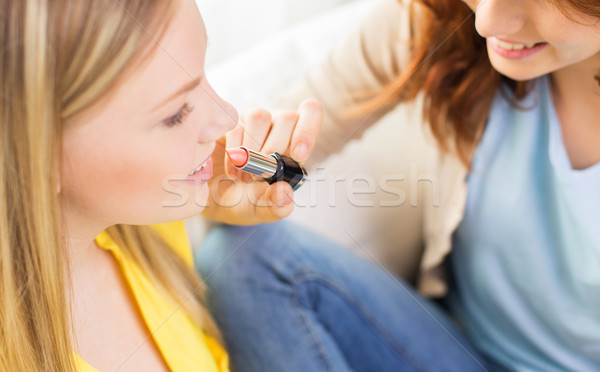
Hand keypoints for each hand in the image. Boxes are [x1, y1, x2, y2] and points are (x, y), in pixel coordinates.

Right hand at [201, 99, 322, 224]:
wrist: (209, 199)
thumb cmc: (244, 201)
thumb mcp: (262, 210)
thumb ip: (277, 206)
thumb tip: (284, 191)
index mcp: (294, 143)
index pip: (311, 112)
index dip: (307, 128)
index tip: (297, 154)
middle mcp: (276, 126)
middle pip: (287, 117)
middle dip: (275, 150)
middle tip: (261, 176)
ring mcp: (251, 122)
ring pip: (261, 116)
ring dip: (253, 149)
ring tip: (244, 176)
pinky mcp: (228, 123)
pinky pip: (236, 126)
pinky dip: (235, 152)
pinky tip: (233, 170)